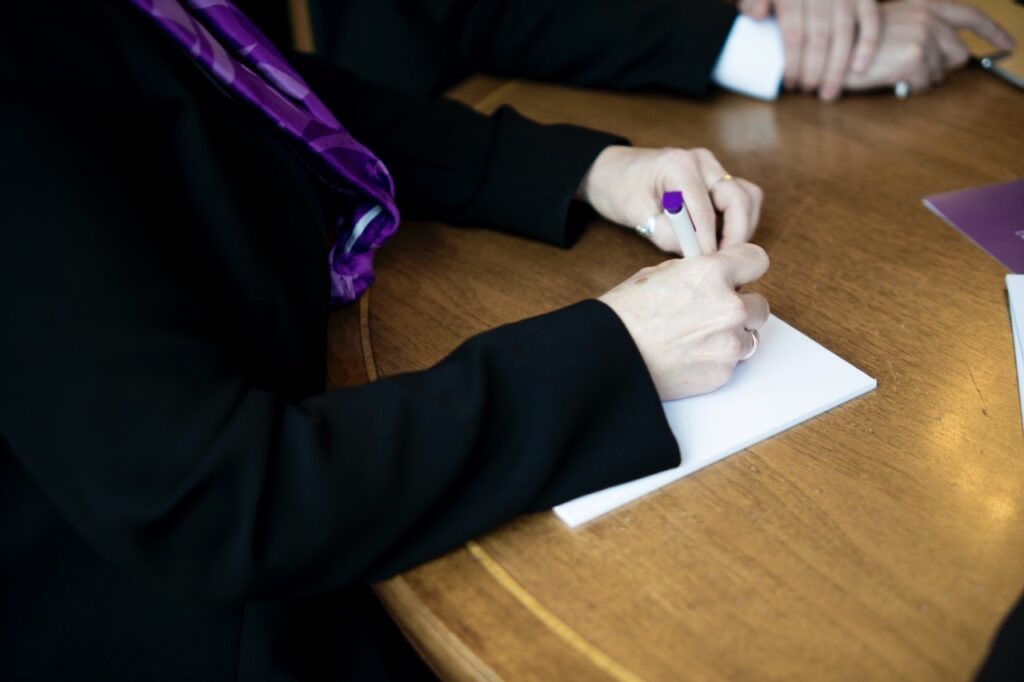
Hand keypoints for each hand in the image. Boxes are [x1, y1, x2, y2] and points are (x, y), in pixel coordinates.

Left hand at [578, 146, 763, 254]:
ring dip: (742, 227)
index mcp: (680, 165)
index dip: (709, 243)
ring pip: (748, 197)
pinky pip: (740, 199)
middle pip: (741, 198)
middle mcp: (702, 161)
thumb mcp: (636, 215)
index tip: (707, 266)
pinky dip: (738, 221)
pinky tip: (721, 241)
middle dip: (737, 235)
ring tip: (724, 253)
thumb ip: (667, 234)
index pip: (707, 210)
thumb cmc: (619, 188)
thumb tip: (698, 255)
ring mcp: (712, 167)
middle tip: (724, 263)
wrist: (613, 171)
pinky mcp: (715, 178)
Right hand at [599, 244, 769, 399]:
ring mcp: (729, 344)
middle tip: (712, 312)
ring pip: (750, 336)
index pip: (757, 260)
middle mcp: (729, 307)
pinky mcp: (722, 373)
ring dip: (731, 335)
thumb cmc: (624, 315)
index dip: (744, 268)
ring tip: (696, 338)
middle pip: (760, 304)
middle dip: (740, 307)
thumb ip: (694, 273)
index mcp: (712, 274)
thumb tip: (709, 276)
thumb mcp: (657, 275)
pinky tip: (688, 356)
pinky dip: (716, 359)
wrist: (608, 356)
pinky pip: (732, 362)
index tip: (738, 274)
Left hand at [740, 0, 880, 100]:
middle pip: (819, 37)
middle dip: (814, 70)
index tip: (789, 82)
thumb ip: (753, 1)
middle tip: (809, 90)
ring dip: (837, 67)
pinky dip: (867, 44)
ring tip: (829, 92)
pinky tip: (858, 69)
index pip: (794, 34)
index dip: (793, 62)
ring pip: (843, 33)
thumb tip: (758, 15)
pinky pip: (870, 19)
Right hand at [843, 0, 1014, 93]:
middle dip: (942, 66)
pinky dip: (910, 86)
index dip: (993, 32)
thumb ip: (923, 28)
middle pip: (959, 53)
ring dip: (922, 77)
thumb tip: (948, 53)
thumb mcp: (893, 24)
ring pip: (942, 71)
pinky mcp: (916, 56)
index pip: (971, 15)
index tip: (1008, 44)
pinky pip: (927, 82)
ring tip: (895, 70)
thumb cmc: (855, 43)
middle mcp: (928, 15)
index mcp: (925, 4)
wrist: (829, 53)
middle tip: (917, 71)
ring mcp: (924, 35)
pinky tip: (891, 77)